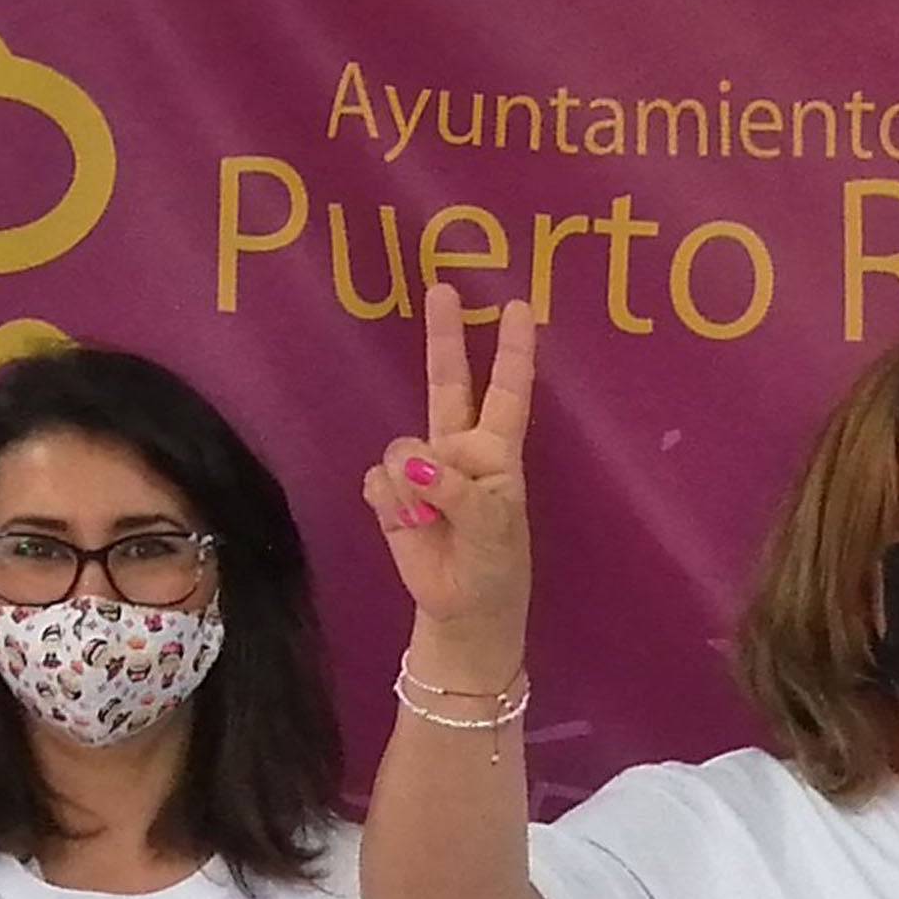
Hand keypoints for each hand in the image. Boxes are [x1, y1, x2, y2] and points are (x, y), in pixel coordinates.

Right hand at [365, 283, 538, 647]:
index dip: (512, 350)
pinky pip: (379, 480)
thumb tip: (412, 464)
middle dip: (444, 336)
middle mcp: (457, 448)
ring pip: (402, 447)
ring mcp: (420, 468)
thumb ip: (456, 490)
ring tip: (432, 522)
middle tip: (443, 288)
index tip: (519, 306)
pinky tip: (408, 525)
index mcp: (496, 451)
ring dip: (412, 486)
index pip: (507, 391)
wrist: (463, 610)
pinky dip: (391, 505)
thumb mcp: (492, 526)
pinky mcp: (389, 492)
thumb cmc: (495, 564)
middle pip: (446, 382)